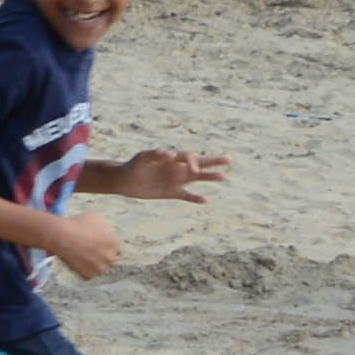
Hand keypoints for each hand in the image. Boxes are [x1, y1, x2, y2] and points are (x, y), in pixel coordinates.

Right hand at [48, 209, 131, 284]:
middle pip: (110, 259)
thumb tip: (105, 233)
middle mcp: (110, 258)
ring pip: (100, 267)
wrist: (61, 236)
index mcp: (115, 244)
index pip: (117, 249)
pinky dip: (85, 269)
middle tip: (92, 251)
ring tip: (84, 256)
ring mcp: (100, 268)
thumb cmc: (78, 224)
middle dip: (103, 255)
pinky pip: (90, 274)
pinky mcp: (89, 276)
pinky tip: (79, 261)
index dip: (108, 246)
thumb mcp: (97, 219)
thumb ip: (105, 229)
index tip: (100, 244)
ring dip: (95, 263)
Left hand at [113, 148, 230, 206]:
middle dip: (214, 162)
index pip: (189, 157)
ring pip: (197, 179)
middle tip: (230, 160)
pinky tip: (206, 200)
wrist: (124, 181)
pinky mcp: (171, 193)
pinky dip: (195, 198)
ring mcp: (176, 180)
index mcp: (172, 158)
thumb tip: (171, 155)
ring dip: (209, 177)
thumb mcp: (142, 158)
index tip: (192, 169)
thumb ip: (156, 155)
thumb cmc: (133, 165)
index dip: (193, 162)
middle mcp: (177, 168)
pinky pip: (187, 195)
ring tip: (224, 176)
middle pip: (200, 164)